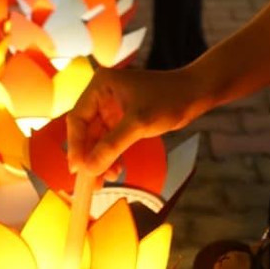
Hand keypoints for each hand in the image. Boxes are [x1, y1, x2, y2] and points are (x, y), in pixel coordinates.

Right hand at [67, 66, 202, 176]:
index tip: (78, 170)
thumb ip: (111, 146)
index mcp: (100, 85)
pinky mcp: (122, 118)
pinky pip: (109, 140)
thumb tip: (88, 169)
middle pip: (85, 130)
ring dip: (99, 159)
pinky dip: (110, 156)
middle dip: (88, 156)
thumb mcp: (138, 124)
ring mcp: (112, 107)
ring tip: (105, 181)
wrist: (194, 94)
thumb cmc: (168, 100)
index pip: (77, 118)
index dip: (75, 145)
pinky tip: (116, 171)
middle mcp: (102, 94)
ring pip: (96, 138)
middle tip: (90, 182)